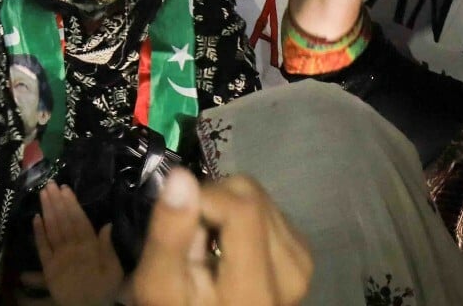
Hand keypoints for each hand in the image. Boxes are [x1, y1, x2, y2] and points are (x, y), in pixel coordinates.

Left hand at [33, 184, 123, 305]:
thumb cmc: (104, 290)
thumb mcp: (114, 270)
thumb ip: (108, 248)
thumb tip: (107, 224)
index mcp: (90, 249)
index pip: (79, 221)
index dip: (72, 203)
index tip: (65, 188)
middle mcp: (73, 250)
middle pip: (63, 221)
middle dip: (57, 201)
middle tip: (50, 184)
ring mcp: (59, 259)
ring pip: (52, 230)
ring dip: (47, 210)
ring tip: (43, 194)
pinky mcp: (49, 269)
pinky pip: (42, 248)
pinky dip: (38, 232)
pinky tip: (35, 218)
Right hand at [132, 170, 312, 305]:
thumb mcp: (159, 284)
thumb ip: (169, 236)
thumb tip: (181, 176)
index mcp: (256, 286)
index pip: (242, 208)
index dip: (204, 198)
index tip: (180, 219)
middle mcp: (290, 268)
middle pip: (250, 195)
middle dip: (212, 201)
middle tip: (192, 237)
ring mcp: (301, 259)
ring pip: (257, 195)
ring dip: (225, 208)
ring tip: (209, 244)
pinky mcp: (302, 252)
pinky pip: (268, 208)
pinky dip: (241, 217)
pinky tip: (229, 246)